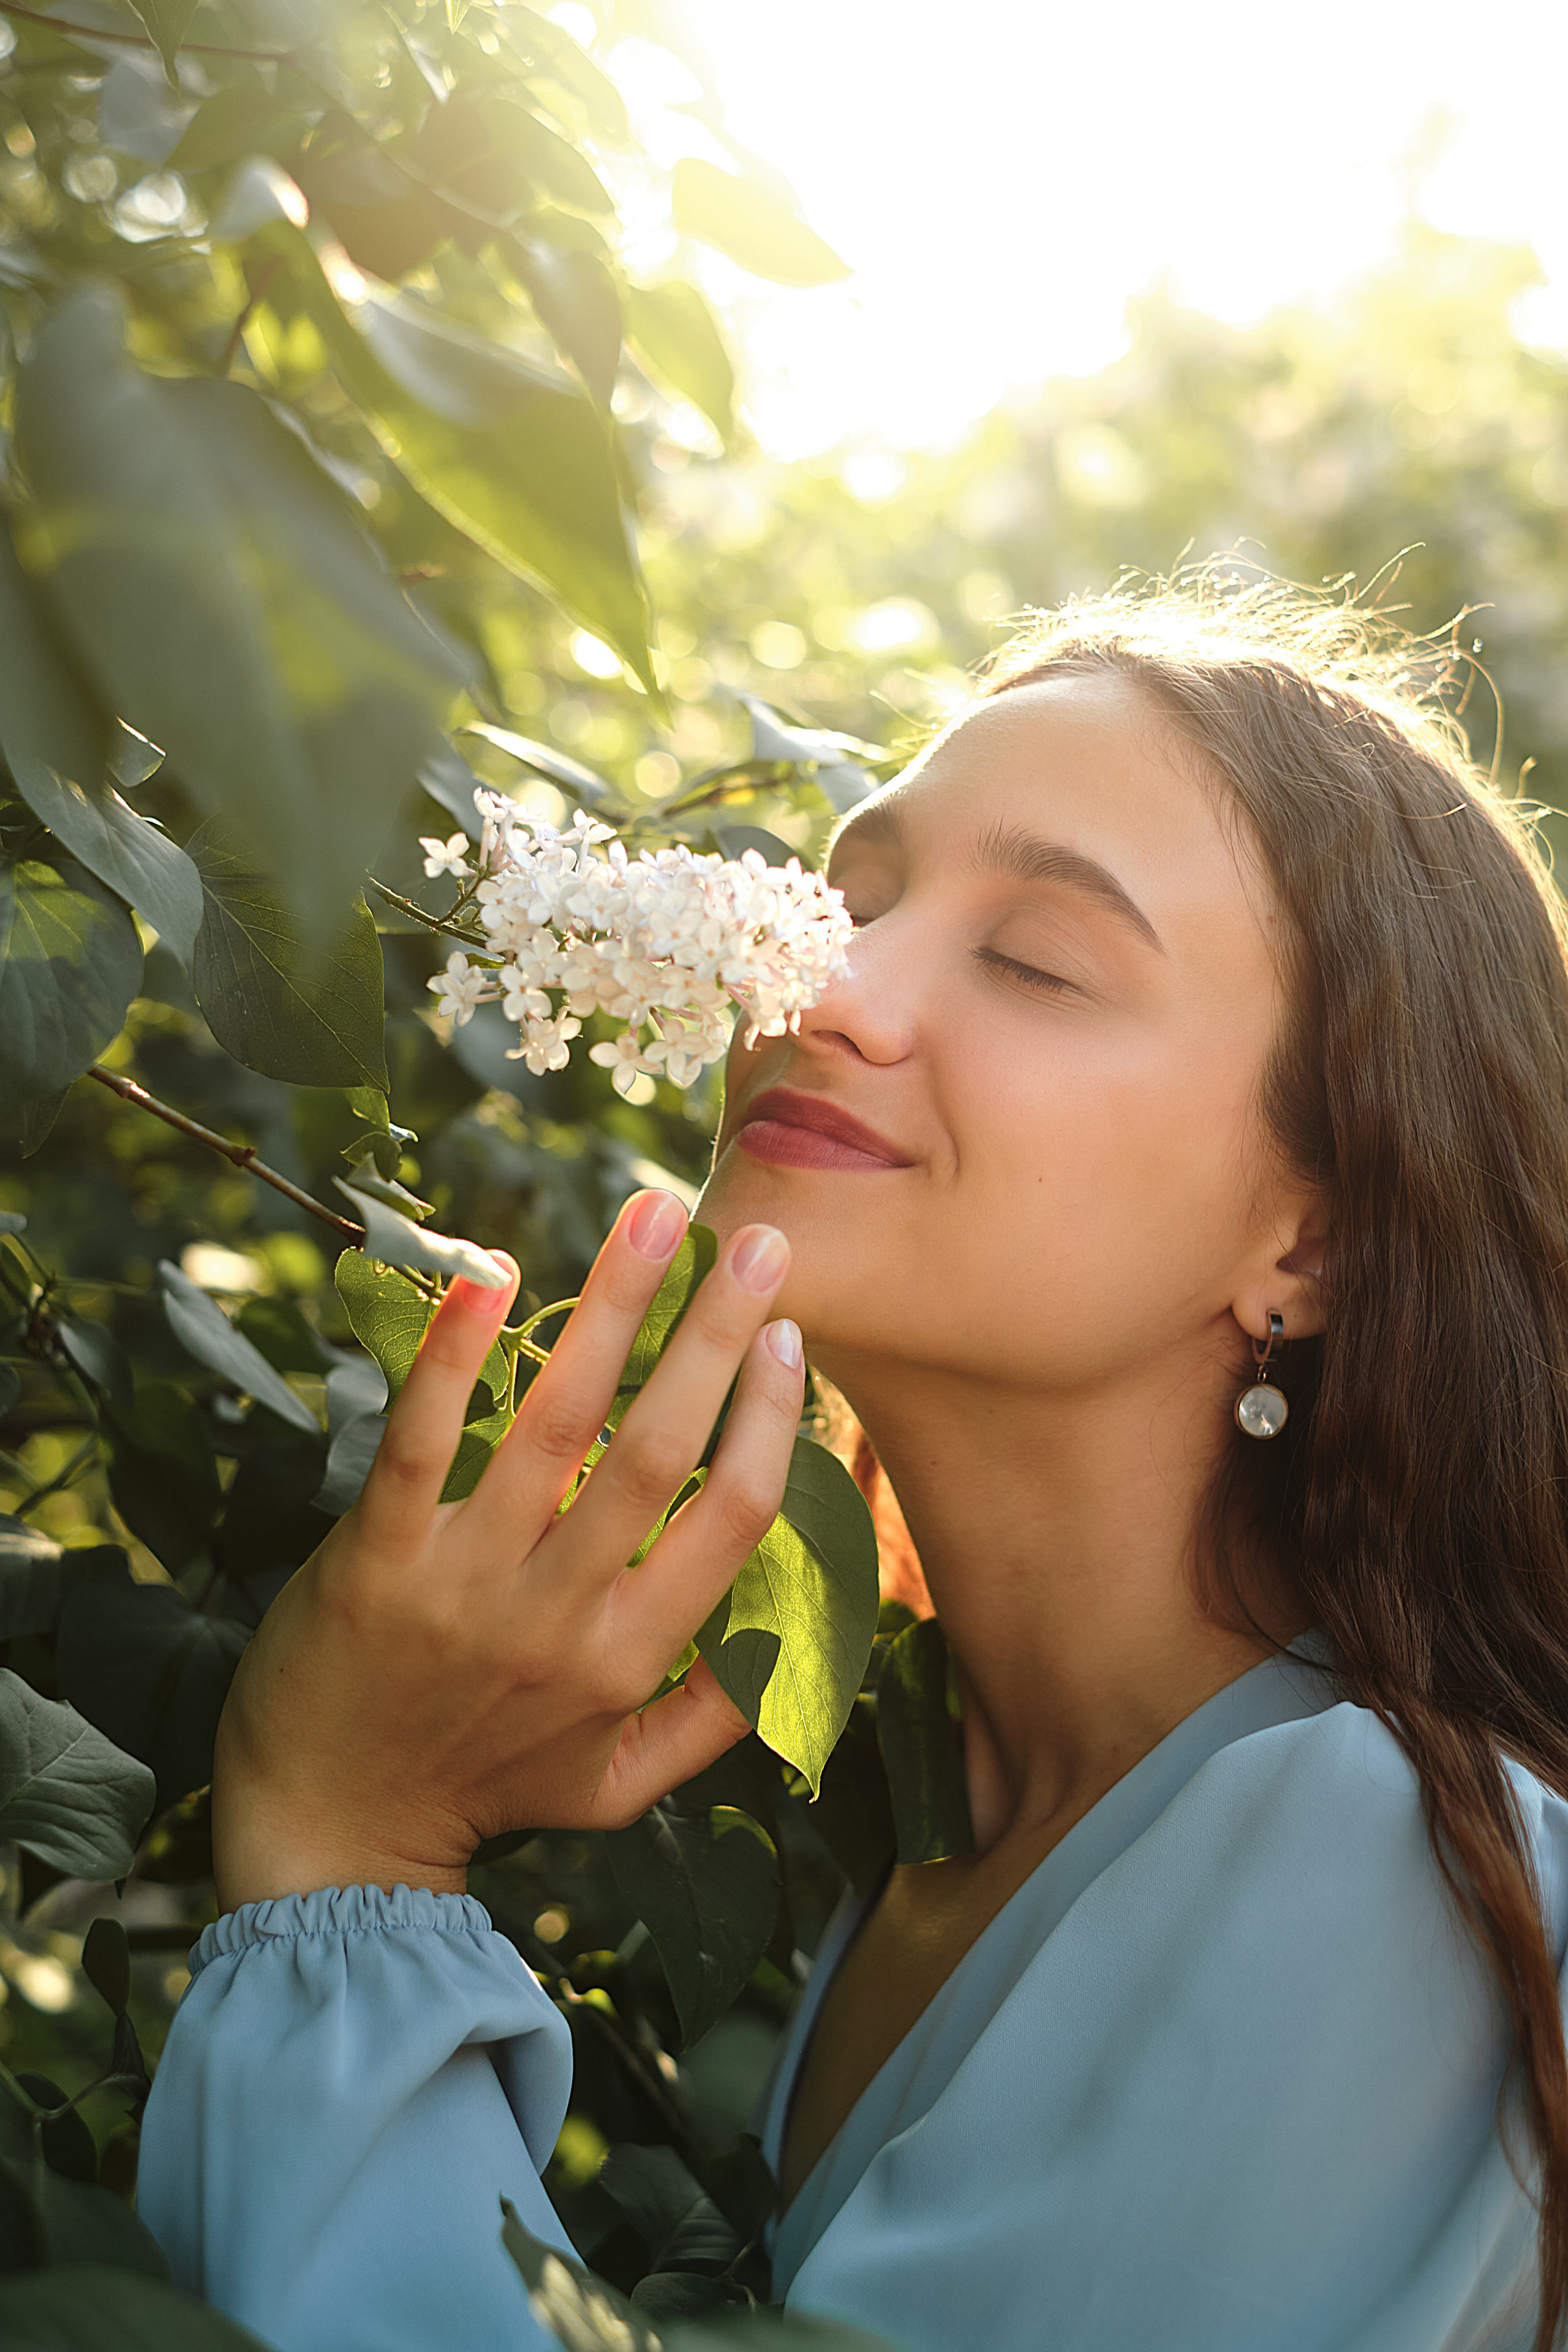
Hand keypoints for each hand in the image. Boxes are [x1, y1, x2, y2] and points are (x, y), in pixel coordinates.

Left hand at [210, 1192, 803, 1911]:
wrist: (327, 1835)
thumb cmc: (487, 1789)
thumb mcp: (623, 1784)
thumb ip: (721, 1713)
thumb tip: (809, 1620)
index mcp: (633, 1658)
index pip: (735, 1515)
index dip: (774, 1421)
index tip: (793, 1340)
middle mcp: (560, 1615)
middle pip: (661, 1448)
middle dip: (719, 1333)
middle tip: (758, 1239)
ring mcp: (464, 1582)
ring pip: (557, 1421)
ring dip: (613, 1305)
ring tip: (654, 1213)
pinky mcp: (374, 1557)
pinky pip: (420, 1440)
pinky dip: (453, 1354)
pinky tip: (491, 1273)